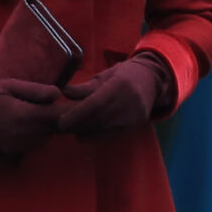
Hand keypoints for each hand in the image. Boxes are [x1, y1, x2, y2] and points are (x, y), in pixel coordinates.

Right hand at [0, 77, 60, 162]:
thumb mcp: (12, 85)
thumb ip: (37, 90)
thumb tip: (59, 95)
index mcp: (26, 115)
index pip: (59, 116)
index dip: (68, 111)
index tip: (72, 104)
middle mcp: (25, 134)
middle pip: (54, 130)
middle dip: (55, 119)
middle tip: (45, 106)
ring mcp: (19, 147)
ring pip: (45, 139)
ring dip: (44, 129)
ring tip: (31, 115)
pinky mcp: (13, 154)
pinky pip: (33, 146)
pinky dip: (34, 138)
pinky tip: (23, 128)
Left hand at [56, 52, 172, 137]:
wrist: (151, 80)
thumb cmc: (123, 75)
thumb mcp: (104, 76)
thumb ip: (84, 87)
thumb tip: (63, 92)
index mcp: (119, 85)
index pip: (95, 104)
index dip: (77, 114)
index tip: (61, 122)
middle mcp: (129, 101)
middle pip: (99, 119)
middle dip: (78, 126)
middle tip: (59, 129)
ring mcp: (135, 116)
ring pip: (105, 129)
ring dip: (85, 132)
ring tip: (70, 131)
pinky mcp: (136, 125)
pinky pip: (113, 135)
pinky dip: (96, 136)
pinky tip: (84, 134)